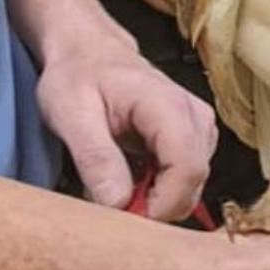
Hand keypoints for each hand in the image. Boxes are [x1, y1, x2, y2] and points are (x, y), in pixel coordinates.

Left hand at [35, 31, 216, 221]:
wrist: (87, 52)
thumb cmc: (78, 74)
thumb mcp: (71, 113)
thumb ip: (95, 158)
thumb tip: (117, 203)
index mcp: (167, 104)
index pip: (187, 169)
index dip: (160, 205)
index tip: (124, 217)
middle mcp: (193, 116)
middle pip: (192, 184)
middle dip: (153, 206)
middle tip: (110, 201)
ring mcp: (198, 128)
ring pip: (190, 188)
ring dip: (154, 199)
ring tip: (116, 180)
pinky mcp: (192, 140)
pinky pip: (184, 181)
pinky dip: (157, 190)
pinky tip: (130, 175)